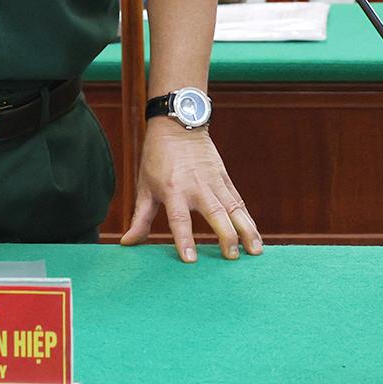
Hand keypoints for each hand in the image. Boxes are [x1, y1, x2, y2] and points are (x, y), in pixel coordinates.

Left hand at [119, 118, 263, 261]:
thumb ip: (140, 218)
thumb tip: (127, 244)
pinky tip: (255, 236)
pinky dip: (248, 218)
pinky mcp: (224, 177)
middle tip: (232, 258)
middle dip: (226, 237)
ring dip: (246, 230)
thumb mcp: (145, 186)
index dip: (184, 239)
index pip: (179, 219)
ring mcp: (214, 182)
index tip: (191, 260)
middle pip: (216, 214)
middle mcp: (196, 187)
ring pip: (234, 209)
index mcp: (173, 190)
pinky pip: (238, 201)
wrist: (178, 124)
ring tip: (255, 251)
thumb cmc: (157, 157)